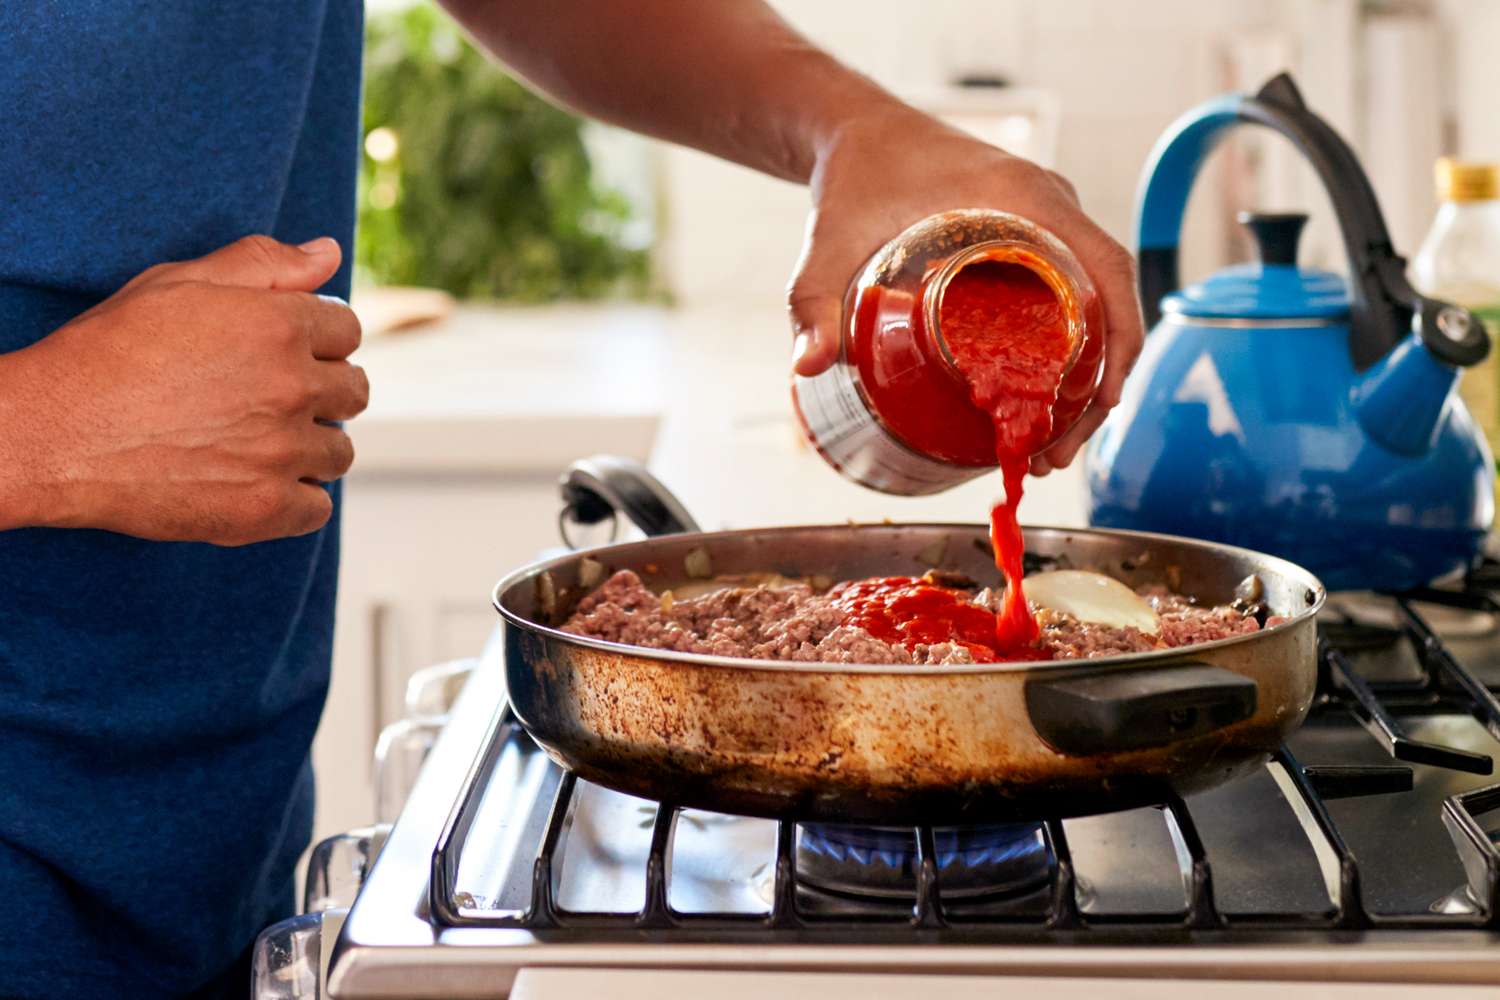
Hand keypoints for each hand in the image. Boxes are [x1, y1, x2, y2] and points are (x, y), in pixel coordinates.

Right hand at [1, 235, 368, 544]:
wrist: (50, 434)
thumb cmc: (108, 352)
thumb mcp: (178, 284)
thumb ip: (263, 264)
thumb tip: (329, 252)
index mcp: (279, 326)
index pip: (348, 330)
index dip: (318, 339)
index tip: (287, 352)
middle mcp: (291, 388)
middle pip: (353, 392)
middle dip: (323, 391)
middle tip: (271, 398)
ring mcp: (282, 453)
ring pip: (339, 452)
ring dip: (310, 447)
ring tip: (256, 442)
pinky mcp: (264, 509)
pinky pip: (316, 508)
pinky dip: (293, 501)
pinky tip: (254, 484)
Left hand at [788, 110, 1143, 474]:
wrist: (856, 134)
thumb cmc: (854, 176)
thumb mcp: (830, 241)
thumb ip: (815, 301)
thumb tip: (808, 367)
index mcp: (1025, 198)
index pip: (1105, 268)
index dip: (1119, 339)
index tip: (1102, 403)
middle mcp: (1049, 206)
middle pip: (1108, 298)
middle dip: (1099, 382)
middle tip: (1056, 454)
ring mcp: (1045, 220)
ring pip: (1094, 301)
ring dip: (1087, 373)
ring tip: (1047, 445)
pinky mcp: (1032, 236)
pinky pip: (1071, 292)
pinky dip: (1069, 348)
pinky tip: (1038, 402)